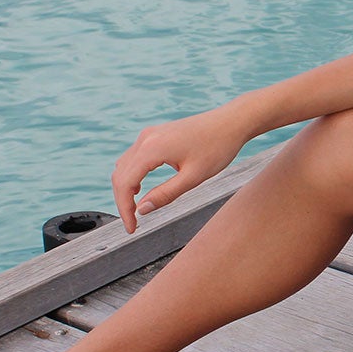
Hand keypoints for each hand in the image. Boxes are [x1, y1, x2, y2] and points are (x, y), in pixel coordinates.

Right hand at [112, 105, 250, 230]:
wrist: (232, 122)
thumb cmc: (218, 147)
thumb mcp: (193, 177)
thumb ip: (165, 194)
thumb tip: (142, 210)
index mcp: (152, 148)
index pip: (125, 184)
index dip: (125, 209)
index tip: (132, 229)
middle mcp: (146, 138)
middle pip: (120, 175)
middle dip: (123, 202)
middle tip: (133, 224)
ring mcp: (149, 134)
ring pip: (124, 166)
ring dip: (126, 188)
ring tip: (136, 210)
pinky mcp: (155, 134)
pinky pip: (134, 157)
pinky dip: (132, 175)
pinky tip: (140, 189)